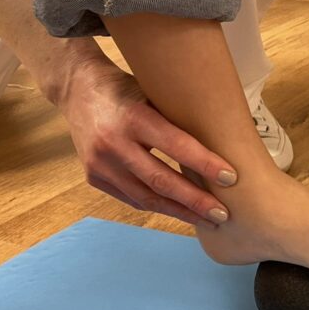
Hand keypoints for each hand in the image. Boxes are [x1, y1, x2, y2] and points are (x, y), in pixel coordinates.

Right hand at [56, 56, 238, 225]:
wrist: (77, 88)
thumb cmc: (127, 89)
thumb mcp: (154, 94)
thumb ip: (177, 120)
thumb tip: (223, 143)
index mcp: (133, 117)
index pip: (176, 145)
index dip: (205, 164)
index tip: (231, 178)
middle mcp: (113, 143)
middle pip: (161, 181)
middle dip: (195, 201)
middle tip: (223, 214)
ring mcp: (100, 164)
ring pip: (146, 198)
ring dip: (180, 212)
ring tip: (207, 220)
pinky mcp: (93, 177)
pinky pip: (132, 198)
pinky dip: (158, 206)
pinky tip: (180, 211)